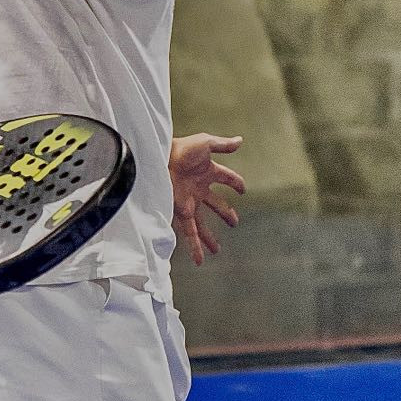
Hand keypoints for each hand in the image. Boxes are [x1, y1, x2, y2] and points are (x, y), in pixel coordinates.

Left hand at [170, 132, 245, 266]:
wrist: (158, 157)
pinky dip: (195, 247)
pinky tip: (200, 260)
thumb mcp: (205, 143)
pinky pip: (189, 233)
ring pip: (202, 224)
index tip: (242, 190)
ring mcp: (189, 202)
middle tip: (234, 222)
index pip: (226, 178)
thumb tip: (240, 141)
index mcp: (207, 171)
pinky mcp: (181, 212)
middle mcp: (199, 189)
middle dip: (225, 213)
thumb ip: (222, 145)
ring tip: (216, 250)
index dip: (236, 183)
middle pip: (216, 204)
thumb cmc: (180, 148)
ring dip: (209, 237)